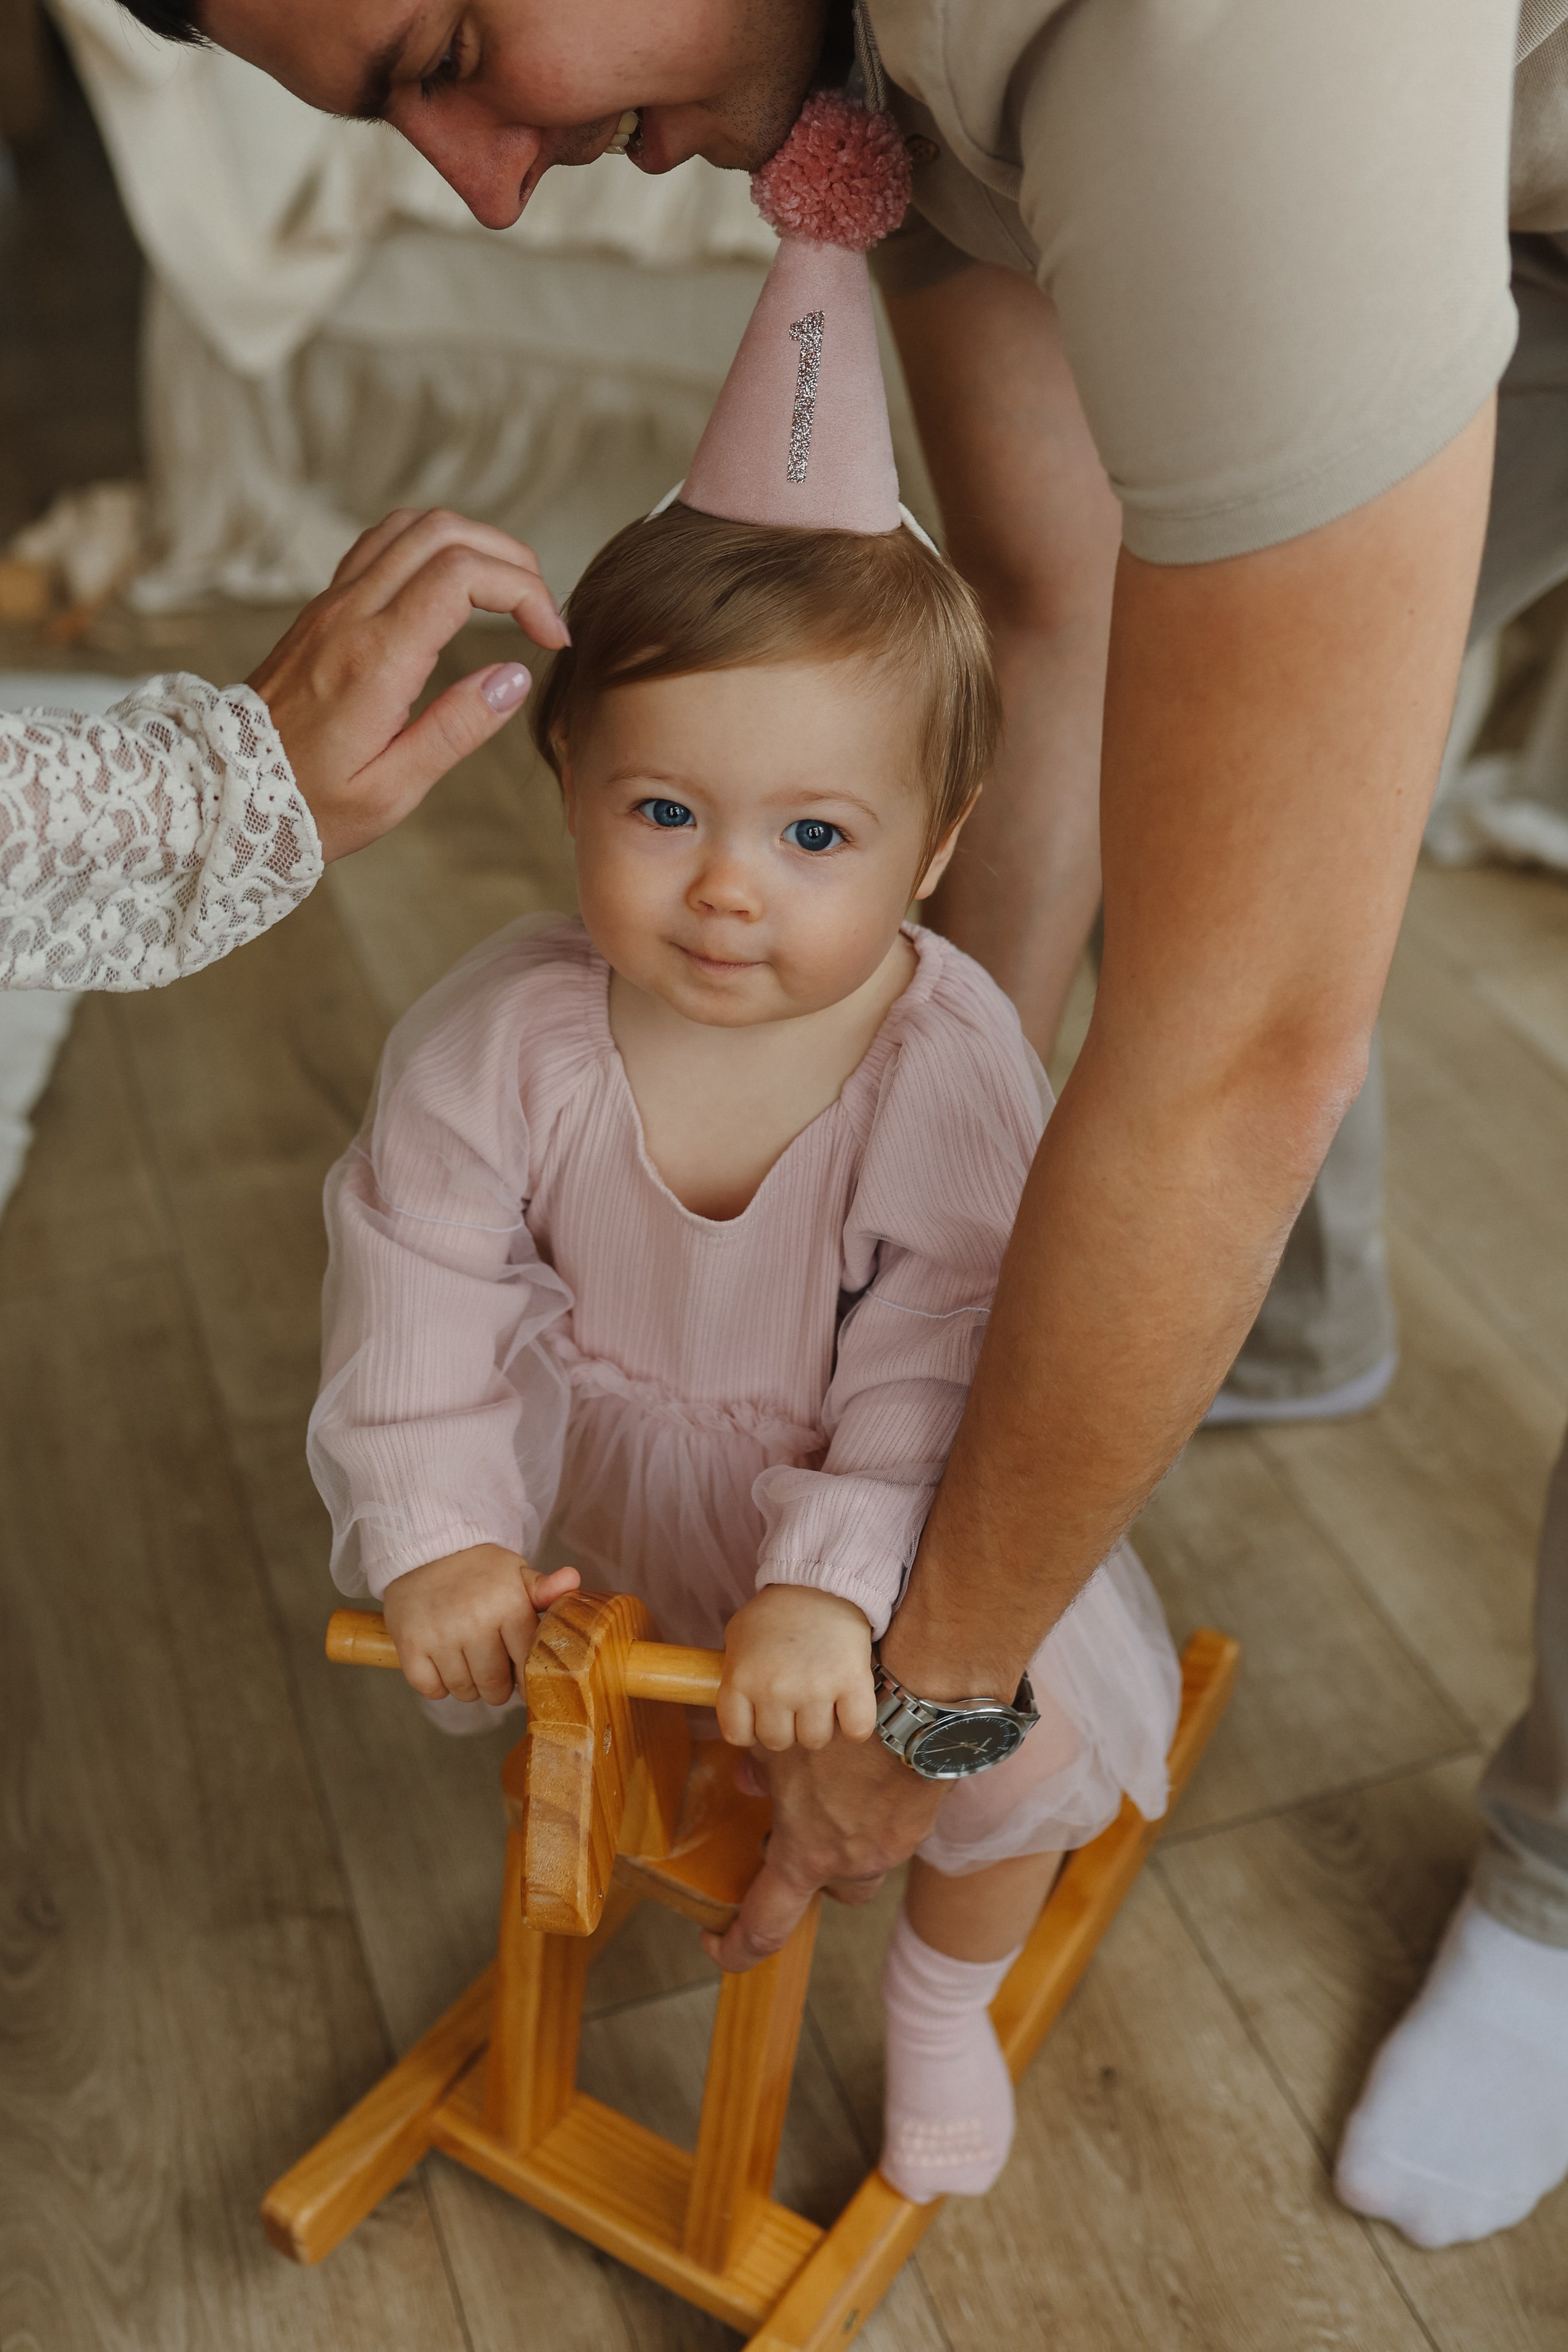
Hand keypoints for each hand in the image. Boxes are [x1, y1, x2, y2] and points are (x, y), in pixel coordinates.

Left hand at [246, 507, 571, 861]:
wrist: (226, 791)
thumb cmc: (310, 804)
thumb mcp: (391, 790)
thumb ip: (456, 729)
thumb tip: (513, 677)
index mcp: (375, 660)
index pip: (462, 575)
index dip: (524, 592)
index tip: (551, 638)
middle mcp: (350, 615)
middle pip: (444, 532)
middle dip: (510, 559)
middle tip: (540, 612)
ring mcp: (332, 603)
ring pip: (413, 525)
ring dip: (473, 543)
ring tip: (506, 594)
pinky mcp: (323, 607)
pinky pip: (383, 544)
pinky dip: (433, 547)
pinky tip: (454, 589)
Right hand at [380, 1543, 579, 1705]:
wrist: (425, 1550)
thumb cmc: (478, 1570)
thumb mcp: (515, 1573)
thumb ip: (545, 1589)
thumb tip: (572, 1580)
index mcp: (508, 1604)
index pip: (527, 1663)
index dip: (526, 1676)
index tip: (521, 1676)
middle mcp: (474, 1621)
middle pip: (494, 1685)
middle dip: (497, 1686)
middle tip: (493, 1669)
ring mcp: (440, 1636)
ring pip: (463, 1691)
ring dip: (468, 1685)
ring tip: (467, 1661)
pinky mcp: (410, 1646)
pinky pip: (432, 1690)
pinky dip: (438, 1685)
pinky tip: (442, 1662)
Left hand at [701, 1732, 943, 1972]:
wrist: (914, 1706)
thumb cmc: (836, 1724)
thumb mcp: (775, 1743)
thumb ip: (757, 1770)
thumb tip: (747, 1782)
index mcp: (806, 1856)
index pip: (764, 1927)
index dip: (735, 1946)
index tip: (714, 1939)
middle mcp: (851, 1865)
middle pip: (826, 1891)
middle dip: (809, 1871)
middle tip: (795, 1829)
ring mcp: (891, 1848)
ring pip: (862, 1864)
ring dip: (845, 1843)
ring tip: (837, 1792)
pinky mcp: (919, 1823)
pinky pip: (889, 1833)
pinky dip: (874, 1814)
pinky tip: (868, 1773)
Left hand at [716, 1585, 876, 1752]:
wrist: (821, 1584)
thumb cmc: (777, 1613)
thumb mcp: (738, 1637)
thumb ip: (732, 1676)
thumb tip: (739, 1715)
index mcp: (741, 1678)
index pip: (737, 1735)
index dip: (751, 1728)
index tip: (762, 1714)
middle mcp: (774, 1688)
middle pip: (777, 1742)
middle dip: (786, 1726)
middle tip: (795, 1701)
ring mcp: (814, 1688)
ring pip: (814, 1740)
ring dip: (819, 1724)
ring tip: (821, 1698)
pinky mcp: (852, 1684)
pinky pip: (856, 1731)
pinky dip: (855, 1725)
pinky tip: (848, 1705)